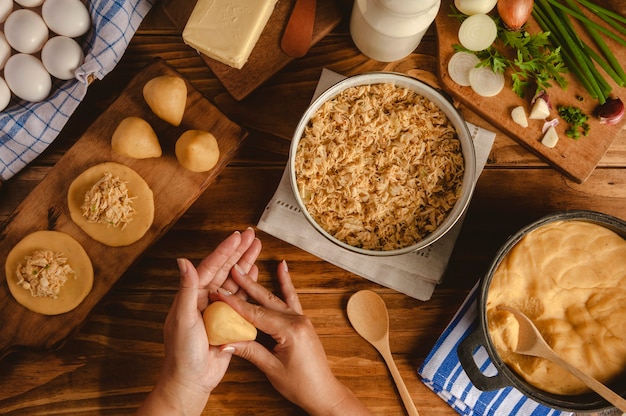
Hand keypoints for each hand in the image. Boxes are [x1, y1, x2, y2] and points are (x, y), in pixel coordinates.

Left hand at [136, 228, 260, 415]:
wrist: (192, 380)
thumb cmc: (182, 352)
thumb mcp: (183, 318)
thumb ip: (186, 289)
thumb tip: (183, 261)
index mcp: (193, 295)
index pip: (211, 267)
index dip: (225, 251)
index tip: (237, 236)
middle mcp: (206, 298)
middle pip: (226, 269)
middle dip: (239, 251)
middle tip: (252, 235)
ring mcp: (218, 309)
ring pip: (235, 281)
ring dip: (246, 264)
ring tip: (257, 248)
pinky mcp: (229, 321)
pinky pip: (241, 299)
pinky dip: (248, 284)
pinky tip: (255, 273)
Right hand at [216, 261, 371, 415]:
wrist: (324, 392)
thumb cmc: (301, 385)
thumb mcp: (272, 369)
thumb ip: (250, 352)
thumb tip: (225, 342)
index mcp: (290, 331)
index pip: (256, 314)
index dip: (235, 304)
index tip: (219, 293)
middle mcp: (297, 320)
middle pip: (266, 300)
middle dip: (246, 285)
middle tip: (232, 270)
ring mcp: (302, 319)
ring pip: (276, 298)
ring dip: (259, 284)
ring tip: (247, 267)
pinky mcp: (302, 322)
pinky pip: (292, 299)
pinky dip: (286, 283)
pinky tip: (282, 268)